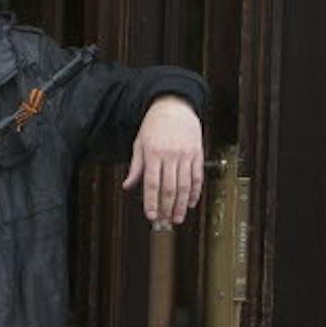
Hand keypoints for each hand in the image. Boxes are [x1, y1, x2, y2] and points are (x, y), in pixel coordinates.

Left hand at [122, 94, 204, 226]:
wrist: (175, 106)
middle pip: (170, 188)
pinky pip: (198, 176)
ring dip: (181, 204)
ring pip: (185, 185)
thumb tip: (128, 185)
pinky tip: (191, 203)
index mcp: (154, 153)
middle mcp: (170, 155)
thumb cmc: (154, 125)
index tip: (151, 216)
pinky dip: (195, 192)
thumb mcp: (139, 143)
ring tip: (178, 217)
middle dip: (168, 208)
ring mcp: (186, 155)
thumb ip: (136, 167)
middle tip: (166, 221)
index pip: (152, 184)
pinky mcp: (197, 153)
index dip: (152, 202)